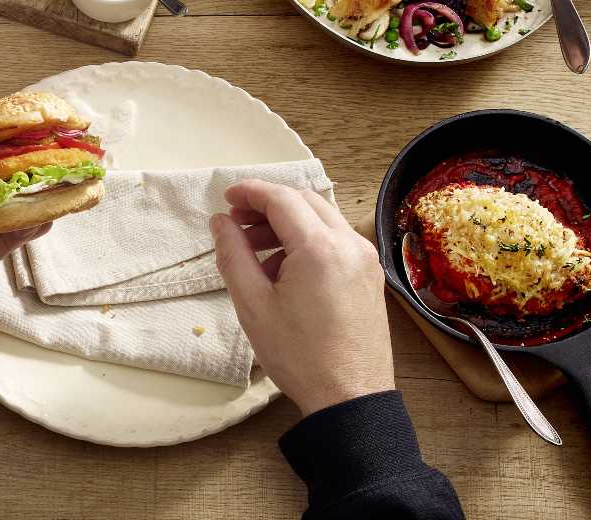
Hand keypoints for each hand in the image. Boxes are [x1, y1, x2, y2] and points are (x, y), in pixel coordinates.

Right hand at [208, 180, 392, 416]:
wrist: (350, 398)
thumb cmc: (300, 356)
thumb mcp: (253, 305)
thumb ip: (233, 255)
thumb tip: (220, 222)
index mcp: (320, 247)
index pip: (281, 198)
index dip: (250, 192)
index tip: (226, 198)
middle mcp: (349, 244)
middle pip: (305, 202)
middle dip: (268, 205)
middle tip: (236, 222)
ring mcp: (365, 259)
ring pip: (322, 220)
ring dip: (288, 224)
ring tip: (256, 252)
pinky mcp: (370, 276)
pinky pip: (336, 242)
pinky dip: (308, 242)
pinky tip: (285, 271)